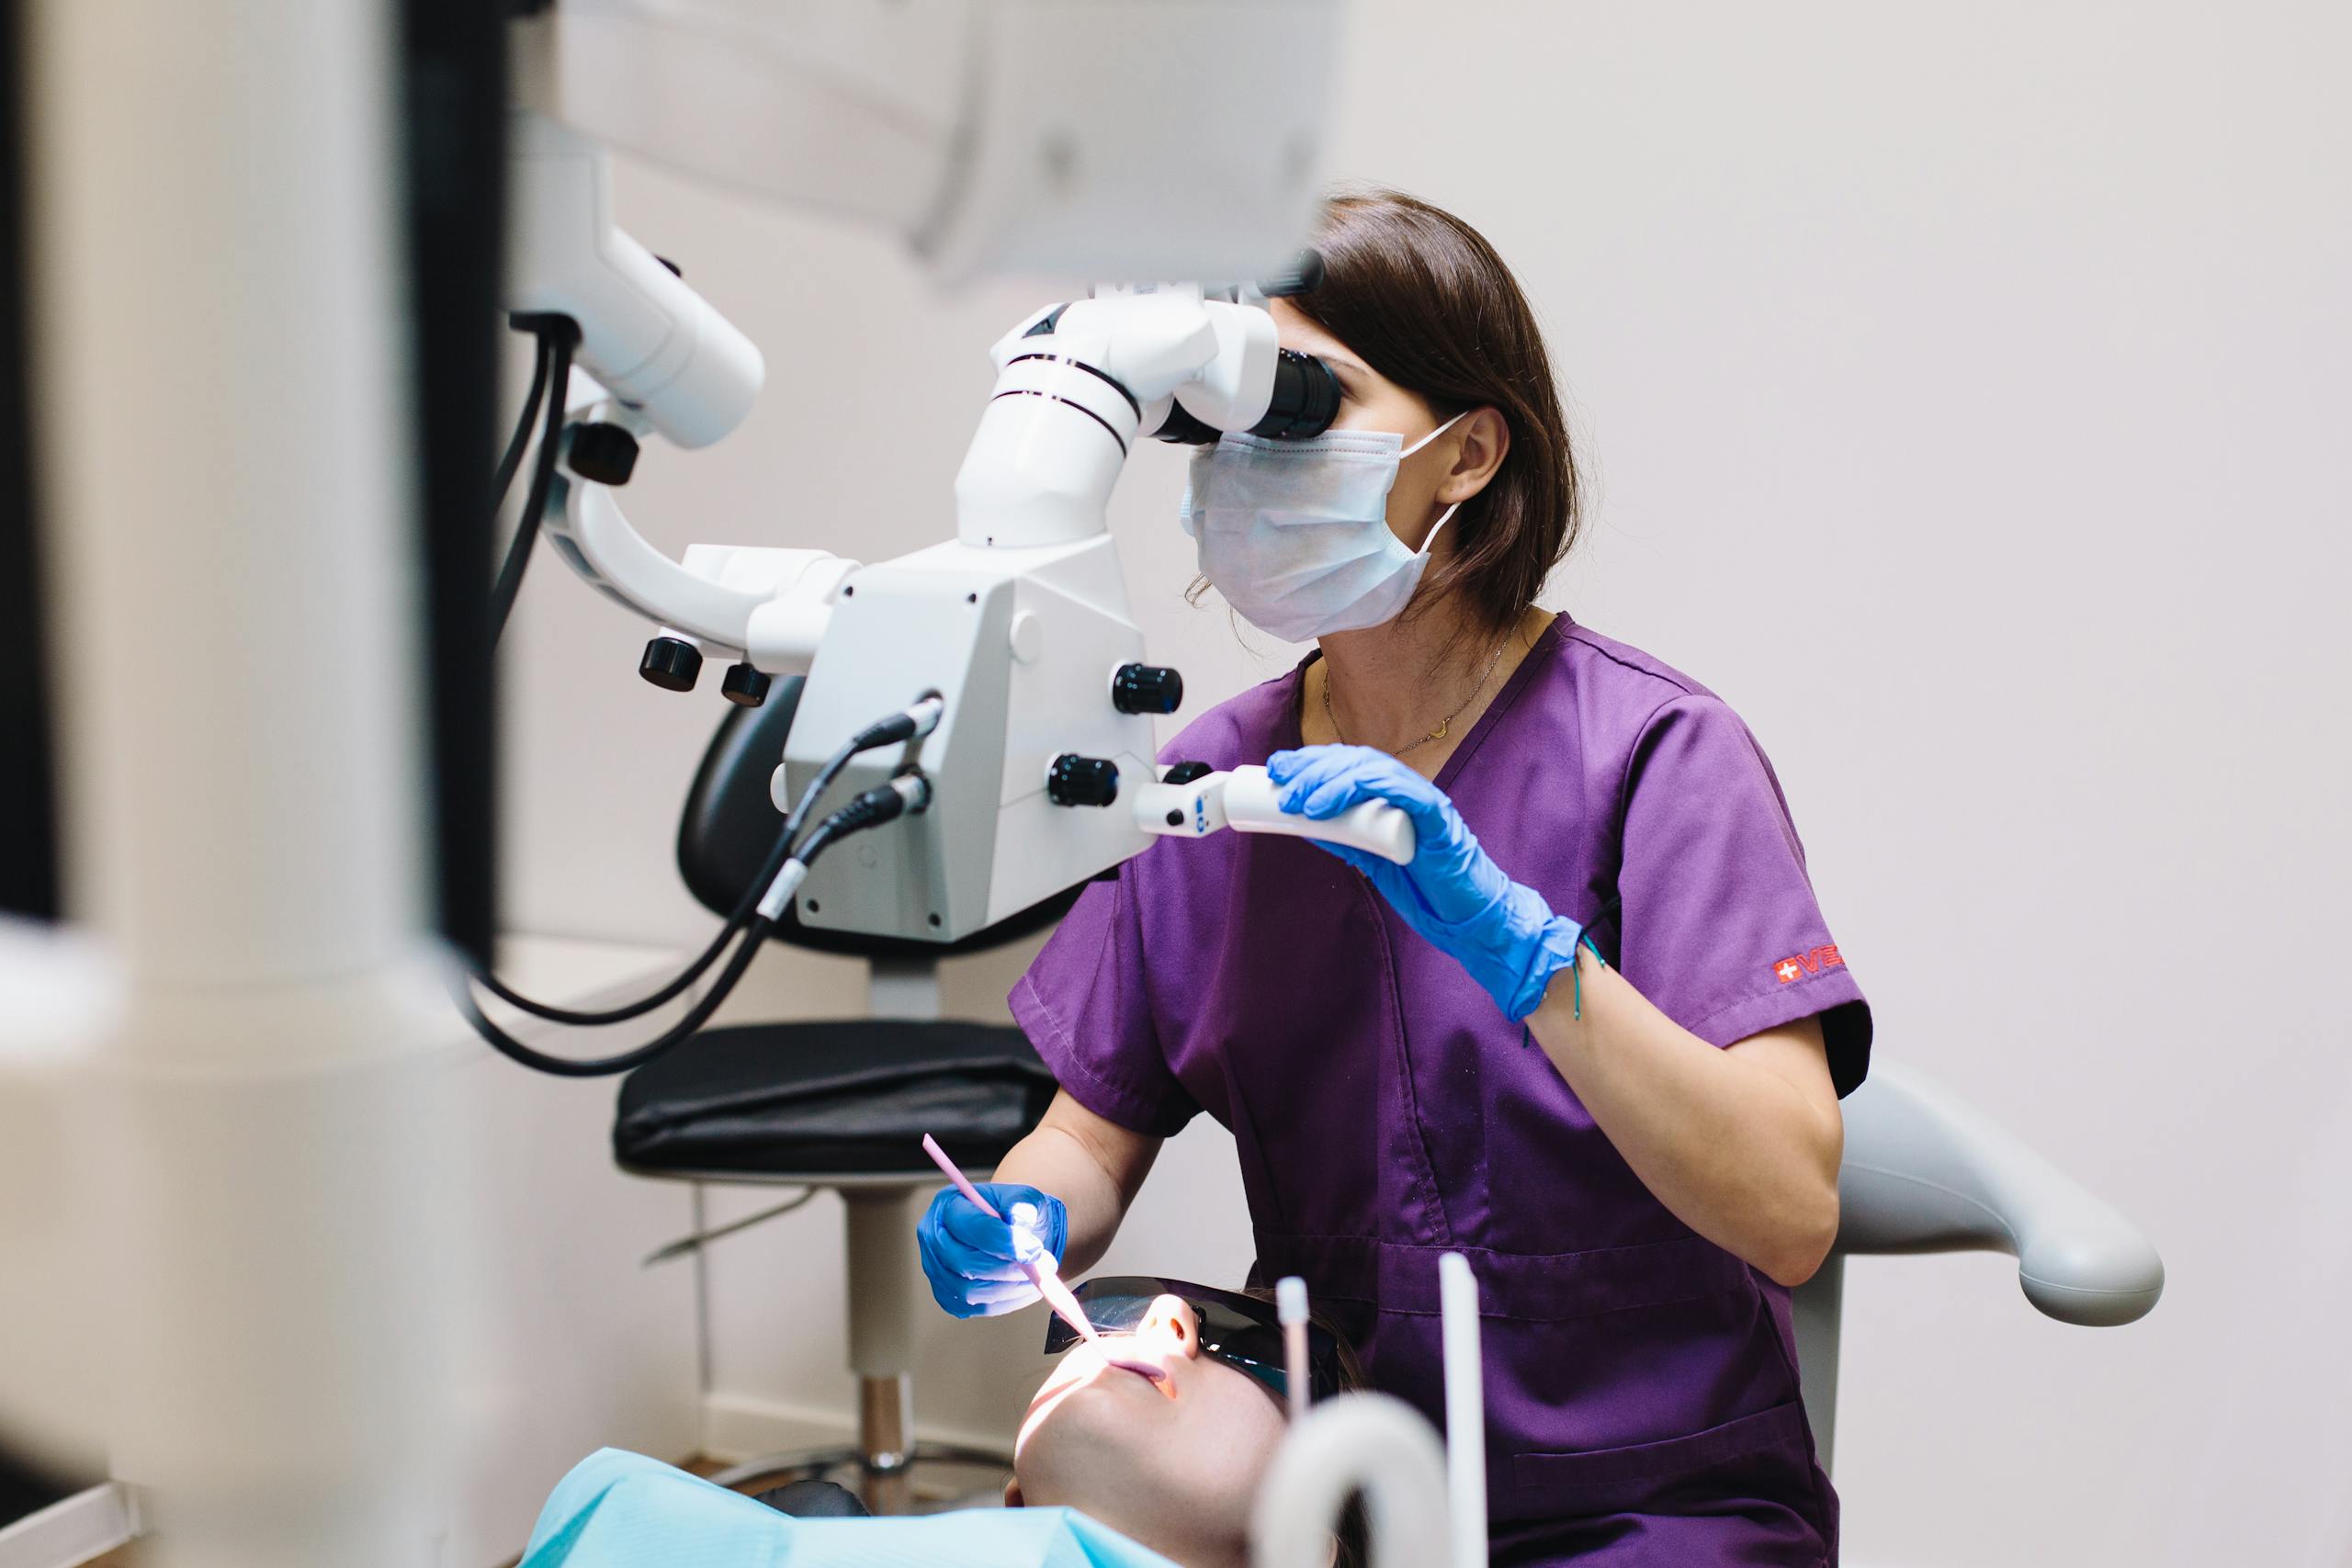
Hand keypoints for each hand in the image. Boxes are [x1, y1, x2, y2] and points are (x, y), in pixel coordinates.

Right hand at [917, 1181, 1069, 1318]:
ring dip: (1011, 1288)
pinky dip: (1008, 1301)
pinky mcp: (949, 1297)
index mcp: (947, 1205)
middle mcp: (934, 1238)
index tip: (1033, 1249)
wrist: (1012, 1232)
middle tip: (1043, 1266)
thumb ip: (1022, 1205)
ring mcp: (937, 1271)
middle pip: (965, 1263)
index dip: (1003, 1241)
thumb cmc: (1013, 1212)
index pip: (970, 1227)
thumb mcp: (1024, 1196)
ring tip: (1038, 1277)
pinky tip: (1026, 1288)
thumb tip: (1019, 1221)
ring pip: (971, 1291)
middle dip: (1009, 1269)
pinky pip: (978, 1308)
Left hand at [1268, 744, 1583, 1020]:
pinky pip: (1404, 791)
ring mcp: (1426, 803)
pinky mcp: (1440, 819)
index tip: (1279, 771)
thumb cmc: (1429, 892)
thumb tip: (1306, 825)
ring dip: (1330, 781)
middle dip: (1313, 767)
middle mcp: (1409, 792)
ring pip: (1374, 771)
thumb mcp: (1374, 863)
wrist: (1470, 922)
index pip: (1349, 765)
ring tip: (1300, 802)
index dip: (1312, 762)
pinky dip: (1366, 788)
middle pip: (1356, 760)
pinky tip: (1332, 803)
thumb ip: (1348, 840)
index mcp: (1394, 799)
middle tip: (1281, 783)